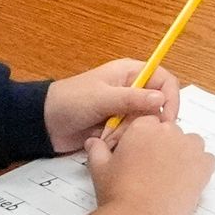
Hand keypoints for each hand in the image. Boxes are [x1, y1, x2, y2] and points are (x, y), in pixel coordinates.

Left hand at [41, 61, 182, 153]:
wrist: (44, 124)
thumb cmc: (71, 102)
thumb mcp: (102, 98)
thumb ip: (132, 99)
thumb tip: (161, 100)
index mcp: (131, 73)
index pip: (165, 81)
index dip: (171, 99)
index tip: (166, 120)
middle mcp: (132, 90)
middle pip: (157, 107)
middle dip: (143, 122)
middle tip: (125, 130)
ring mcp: (125, 110)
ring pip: (145, 125)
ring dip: (128, 134)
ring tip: (107, 137)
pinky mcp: (117, 128)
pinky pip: (132, 137)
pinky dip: (121, 142)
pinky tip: (105, 142)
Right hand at [83, 110, 214, 214]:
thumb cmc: (117, 193)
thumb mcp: (99, 169)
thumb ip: (97, 150)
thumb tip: (92, 141)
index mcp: (143, 127)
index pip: (150, 124)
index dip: (146, 141)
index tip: (141, 157)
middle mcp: (169, 132)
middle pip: (172, 133)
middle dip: (165, 148)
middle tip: (154, 172)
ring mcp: (189, 147)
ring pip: (192, 144)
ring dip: (184, 155)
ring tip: (171, 178)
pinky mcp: (203, 166)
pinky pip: (207, 161)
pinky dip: (200, 170)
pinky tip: (186, 184)